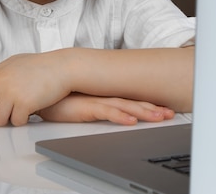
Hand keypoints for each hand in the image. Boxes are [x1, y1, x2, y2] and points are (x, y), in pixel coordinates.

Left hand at [0, 52, 71, 125]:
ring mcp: (11, 93)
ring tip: (16, 114)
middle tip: (0, 117)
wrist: (63, 67)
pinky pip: (15, 122)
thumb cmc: (43, 65)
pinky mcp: (24, 103)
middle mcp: (0, 82)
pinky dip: (22, 121)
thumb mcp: (15, 63)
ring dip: (6, 121)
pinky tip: (29, 113)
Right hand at [36, 93, 175, 124]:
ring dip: (144, 112)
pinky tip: (131, 121)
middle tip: (170, 114)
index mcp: (109, 97)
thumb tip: (119, 113)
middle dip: (155, 109)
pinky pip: (107, 112)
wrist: (45, 93)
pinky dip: (120, 117)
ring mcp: (98, 101)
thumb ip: (104, 107)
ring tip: (159, 117)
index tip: (168, 111)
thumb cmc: (66, 99)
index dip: (153, 106)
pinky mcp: (87, 107)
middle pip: (136, 103)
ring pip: (126, 107)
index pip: (136, 102)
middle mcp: (107, 97)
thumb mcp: (89, 105)